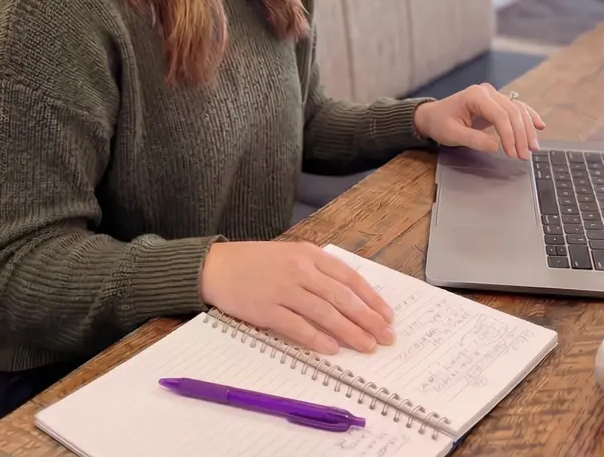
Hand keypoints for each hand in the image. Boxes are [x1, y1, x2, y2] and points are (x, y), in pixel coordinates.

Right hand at [199, 241, 394, 355]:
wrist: (215, 265)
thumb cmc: (256, 262)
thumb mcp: (291, 255)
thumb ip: (318, 272)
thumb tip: (351, 299)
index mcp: (309, 254)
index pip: (349, 278)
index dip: (371, 298)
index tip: (387, 315)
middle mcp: (300, 269)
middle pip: (342, 297)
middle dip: (368, 318)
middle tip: (386, 336)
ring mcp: (283, 288)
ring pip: (325, 312)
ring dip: (349, 332)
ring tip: (367, 346)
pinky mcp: (265, 308)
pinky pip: (297, 326)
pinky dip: (316, 339)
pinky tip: (332, 349)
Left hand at [413, 83, 545, 159]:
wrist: (432, 116)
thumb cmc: (440, 123)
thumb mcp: (452, 134)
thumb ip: (474, 139)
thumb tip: (497, 146)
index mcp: (475, 96)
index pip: (501, 115)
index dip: (510, 135)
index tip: (513, 153)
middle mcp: (487, 92)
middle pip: (513, 112)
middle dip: (521, 135)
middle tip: (524, 156)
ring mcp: (493, 96)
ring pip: (518, 110)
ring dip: (528, 129)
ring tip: (532, 148)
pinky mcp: (497, 103)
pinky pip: (517, 108)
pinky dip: (529, 117)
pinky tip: (539, 126)